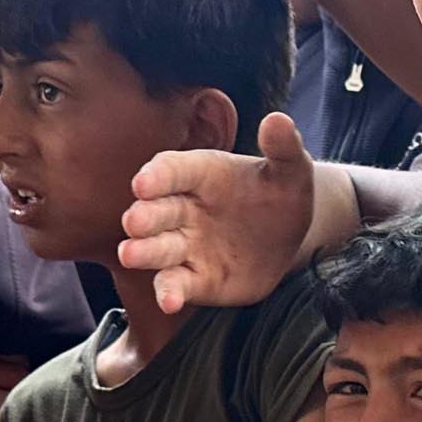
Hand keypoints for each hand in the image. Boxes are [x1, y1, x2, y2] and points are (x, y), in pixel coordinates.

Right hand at [120, 109, 319, 312]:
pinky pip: (177, 284)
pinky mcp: (196, 280)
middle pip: (157, 210)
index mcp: (201, 173)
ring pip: (159, 249)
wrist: (290, 237)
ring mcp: (187, 246)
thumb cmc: (282, 195)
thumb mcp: (291, 170)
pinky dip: (169, 292)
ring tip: (130, 254)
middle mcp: (185, 209)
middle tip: (133, 221)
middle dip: (144, 216)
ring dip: (144, 252)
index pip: (172, 170)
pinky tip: (169, 301)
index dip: (157, 176)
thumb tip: (278, 120)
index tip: (144, 183)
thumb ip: (283, 147)